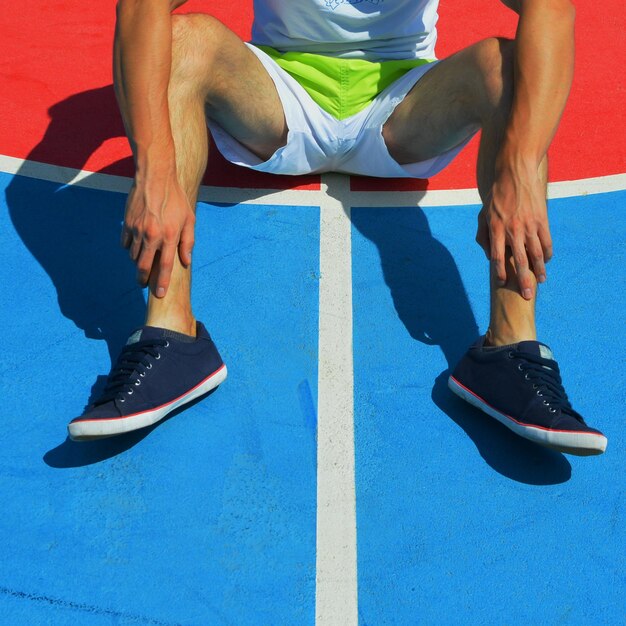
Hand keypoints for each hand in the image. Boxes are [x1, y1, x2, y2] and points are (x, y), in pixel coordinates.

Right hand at [121, 171, 194, 296]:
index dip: (161, 282)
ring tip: (143, 260)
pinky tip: (135, 245)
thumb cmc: (176, 198)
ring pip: (133, 255)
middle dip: (143, 279)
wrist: (155, 177)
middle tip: (143, 284)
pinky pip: (125, 243)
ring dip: (137, 261)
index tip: (159, 294)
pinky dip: (129, 247)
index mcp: (170, 236)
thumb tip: (186, 261)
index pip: (164, 266)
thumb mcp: (189, 219)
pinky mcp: (127, 223)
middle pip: (143, 266)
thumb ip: (188, 242)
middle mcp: (152, 235)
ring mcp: (137, 230)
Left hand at [476, 160, 552, 299]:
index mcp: (496, 228)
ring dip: (540, 269)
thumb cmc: (496, 196)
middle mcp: (513, 229)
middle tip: (528, 296)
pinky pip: (547, 241)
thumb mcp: (483, 215)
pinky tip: (547, 262)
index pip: (497, 256)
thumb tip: (489, 256)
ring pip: (537, 253)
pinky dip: (547, 253)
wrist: (514, 172)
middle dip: (524, 280)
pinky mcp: (542, 219)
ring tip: (542, 281)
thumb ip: (483, 237)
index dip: (500, 271)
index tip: (503, 283)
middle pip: (519, 260)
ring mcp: (529, 224)